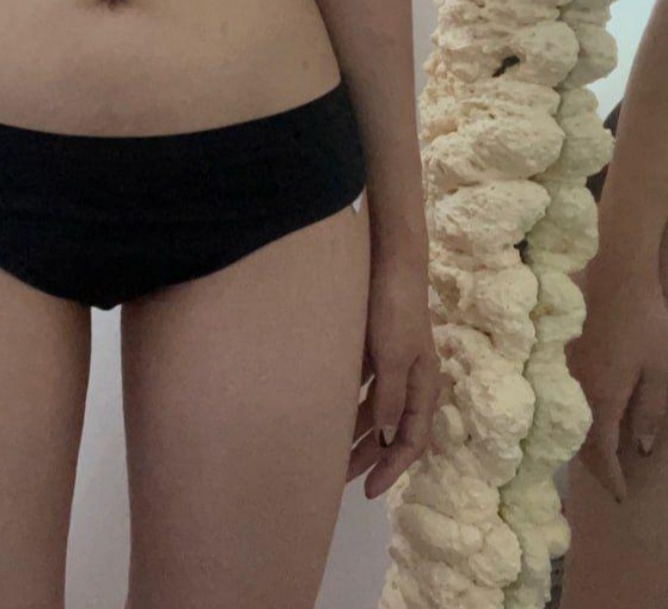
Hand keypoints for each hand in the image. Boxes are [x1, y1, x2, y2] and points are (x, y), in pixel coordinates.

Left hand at [347, 246, 441, 498]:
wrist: (389, 260)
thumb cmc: (393, 307)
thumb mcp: (392, 356)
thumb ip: (390, 397)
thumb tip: (390, 439)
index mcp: (423, 384)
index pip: (412, 440)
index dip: (392, 469)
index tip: (368, 493)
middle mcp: (410, 377)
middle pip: (392, 429)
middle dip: (370, 457)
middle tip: (339, 479)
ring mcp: (391, 361)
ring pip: (376, 409)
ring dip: (357, 433)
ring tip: (330, 452)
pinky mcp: (373, 346)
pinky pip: (363, 387)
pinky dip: (349, 405)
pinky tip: (328, 412)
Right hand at [568, 251, 667, 501]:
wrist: (613, 275)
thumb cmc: (644, 324)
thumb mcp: (661, 371)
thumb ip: (651, 412)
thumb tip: (639, 450)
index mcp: (600, 397)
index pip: (601, 450)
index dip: (611, 476)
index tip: (621, 497)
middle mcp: (574, 389)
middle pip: (578, 439)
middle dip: (595, 466)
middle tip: (609, 483)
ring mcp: (562, 370)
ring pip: (566, 419)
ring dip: (580, 443)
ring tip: (596, 458)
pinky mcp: (558, 354)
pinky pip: (561, 399)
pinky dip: (572, 418)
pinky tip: (580, 418)